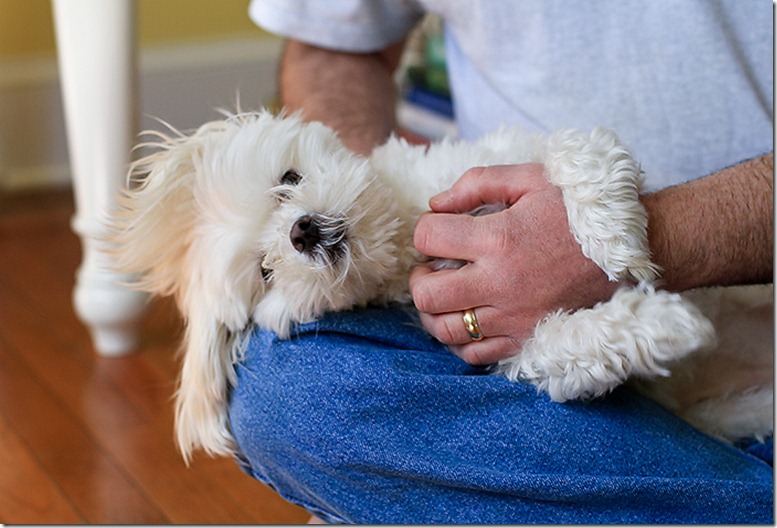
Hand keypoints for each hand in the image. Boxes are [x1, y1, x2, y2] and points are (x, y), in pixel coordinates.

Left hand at [410, 163, 621, 364]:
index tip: (440, 229)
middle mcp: (501, 283)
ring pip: (445, 329)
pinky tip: (466, 319)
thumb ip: (477, 183)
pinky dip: (460, 340)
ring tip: (446, 293)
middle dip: (420, 277)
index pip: (427, 237)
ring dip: (434, 311)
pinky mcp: (527, 338)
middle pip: (426, 293)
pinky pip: (474, 354)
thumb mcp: (531, 179)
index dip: (425, 229)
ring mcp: (513, 316)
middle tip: (433, 267)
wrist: (632, 252)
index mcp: (499, 238)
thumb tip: (435, 205)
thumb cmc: (578, 212)